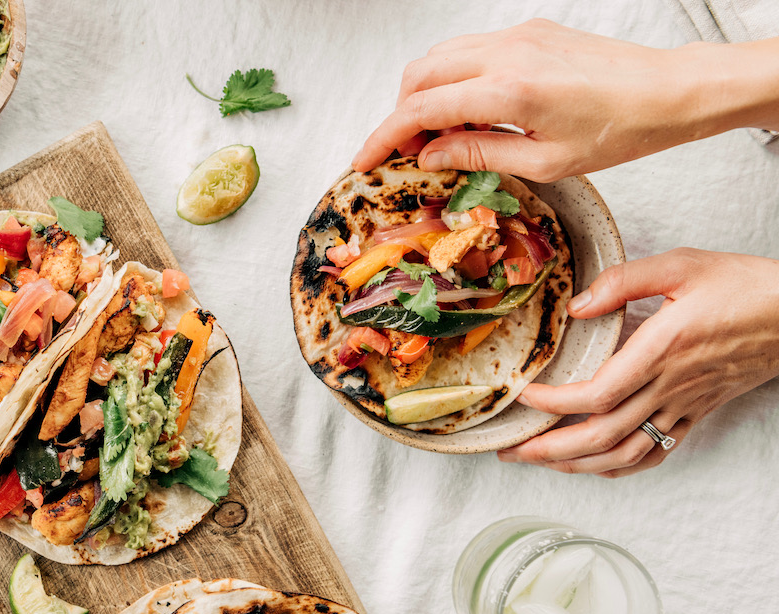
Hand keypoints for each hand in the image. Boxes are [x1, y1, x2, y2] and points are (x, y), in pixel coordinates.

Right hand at [352, 19, 778, 180]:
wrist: (669, 91)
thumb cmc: (619, 131)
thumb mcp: (544, 162)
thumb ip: (478, 154)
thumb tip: (429, 155)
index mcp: (508, 91)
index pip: (420, 109)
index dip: (383, 138)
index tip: (365, 162)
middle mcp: (505, 53)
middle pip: (418, 75)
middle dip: (400, 115)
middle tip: (408, 154)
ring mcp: (516, 36)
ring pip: (439, 57)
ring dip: (425, 95)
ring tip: (442, 137)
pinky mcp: (528, 31)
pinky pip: (469, 50)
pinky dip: (453, 80)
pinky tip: (471, 112)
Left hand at [497, 249, 778, 476]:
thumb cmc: (743, 285)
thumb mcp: (682, 264)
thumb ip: (623, 280)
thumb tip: (577, 305)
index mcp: (663, 350)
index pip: (599, 393)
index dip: (556, 403)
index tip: (524, 396)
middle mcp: (671, 386)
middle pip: (603, 435)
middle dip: (550, 449)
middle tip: (510, 449)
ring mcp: (684, 406)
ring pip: (625, 453)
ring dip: (576, 464)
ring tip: (537, 461)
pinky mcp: (695, 413)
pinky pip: (654, 452)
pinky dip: (618, 466)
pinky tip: (591, 464)